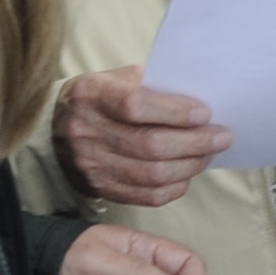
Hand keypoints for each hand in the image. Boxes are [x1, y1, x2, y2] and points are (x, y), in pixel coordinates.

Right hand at [53, 67, 233, 208]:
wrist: (54, 129)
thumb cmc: (98, 97)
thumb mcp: (115, 78)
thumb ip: (149, 86)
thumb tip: (195, 100)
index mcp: (90, 94)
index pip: (135, 106)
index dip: (174, 112)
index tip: (204, 114)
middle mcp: (86, 131)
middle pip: (150, 145)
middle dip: (194, 143)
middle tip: (221, 137)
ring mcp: (92, 164)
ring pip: (152, 175)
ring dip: (190, 166)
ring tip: (208, 154)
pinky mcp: (100, 188)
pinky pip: (147, 196)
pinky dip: (175, 187)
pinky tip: (187, 174)